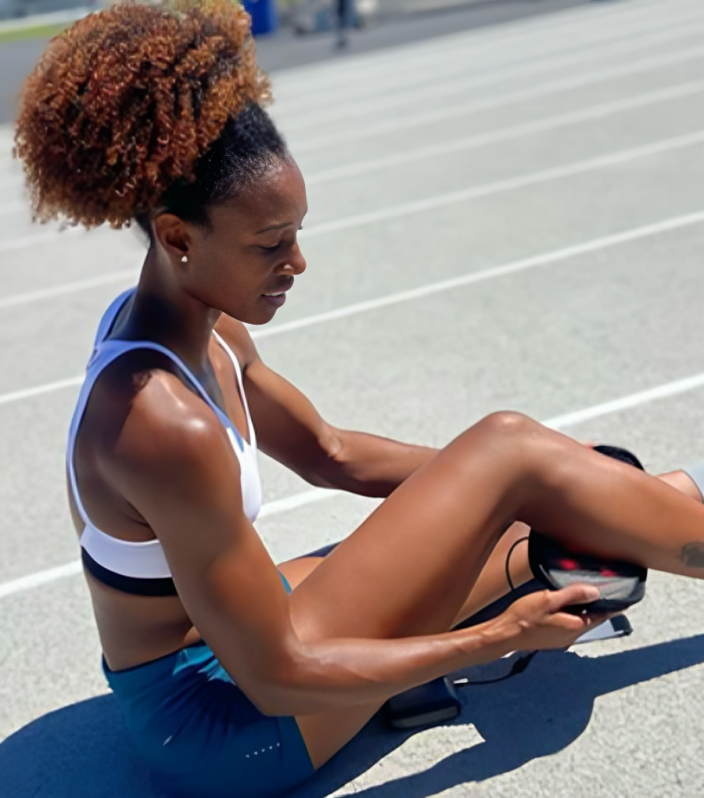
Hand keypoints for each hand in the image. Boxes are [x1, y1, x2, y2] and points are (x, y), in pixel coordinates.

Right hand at [491, 584, 609, 651]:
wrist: (505, 634)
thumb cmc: (525, 617)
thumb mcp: (548, 599)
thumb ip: (572, 595)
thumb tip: (595, 592)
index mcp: (574, 626)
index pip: (601, 616)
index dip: (612, 608)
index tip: (624, 602)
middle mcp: (571, 635)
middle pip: (591, 620)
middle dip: (598, 607)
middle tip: (604, 594)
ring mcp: (561, 638)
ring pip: (580, 622)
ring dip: (584, 611)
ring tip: (585, 596)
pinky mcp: (552, 638)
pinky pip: (569, 624)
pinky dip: (572, 615)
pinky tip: (564, 606)